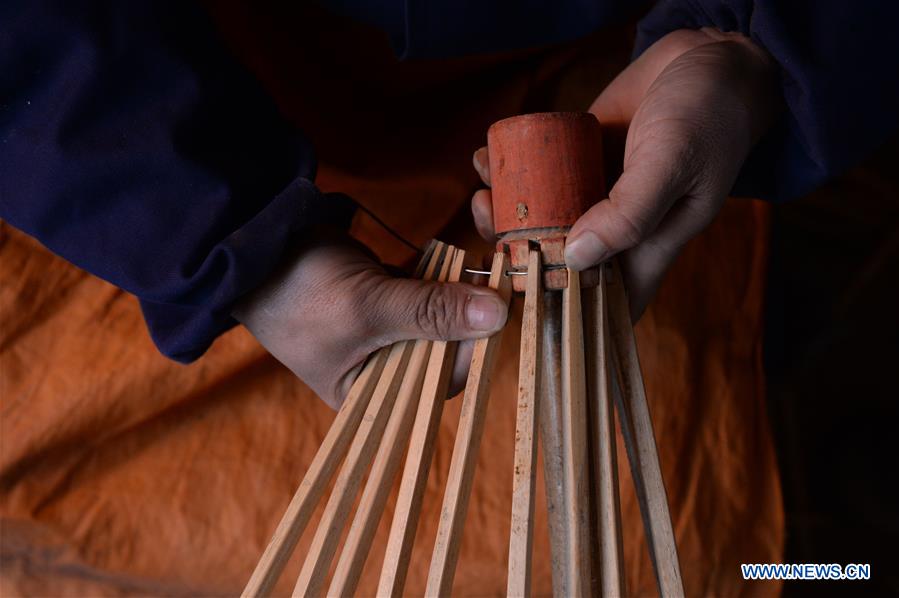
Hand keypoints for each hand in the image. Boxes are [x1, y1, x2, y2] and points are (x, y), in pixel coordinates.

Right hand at [233, 231, 507, 408]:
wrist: (252, 243)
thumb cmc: (297, 289)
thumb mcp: (367, 306)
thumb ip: (431, 312)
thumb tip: (499, 316)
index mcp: (376, 396)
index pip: (444, 378)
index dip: (475, 342)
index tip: (501, 299)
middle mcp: (389, 370)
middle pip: (451, 346)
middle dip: (473, 307)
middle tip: (494, 267)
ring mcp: (391, 331)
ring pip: (446, 314)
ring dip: (463, 284)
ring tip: (481, 256)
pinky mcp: (392, 299)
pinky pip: (432, 291)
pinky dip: (444, 272)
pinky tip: (454, 255)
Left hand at [472, 28, 779, 316]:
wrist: (708, 58)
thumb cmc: (709, 115)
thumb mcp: (673, 162)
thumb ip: (629, 213)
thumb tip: (575, 256)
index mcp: (648, 247)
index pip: (604, 302)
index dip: (564, 315)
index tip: (516, 308)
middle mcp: (616, 229)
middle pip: (558, 263)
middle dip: (518, 255)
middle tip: (489, 227)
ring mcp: (594, 196)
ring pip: (541, 221)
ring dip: (506, 212)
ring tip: (483, 192)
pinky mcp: (578, 162)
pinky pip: (537, 177)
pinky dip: (510, 171)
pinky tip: (487, 158)